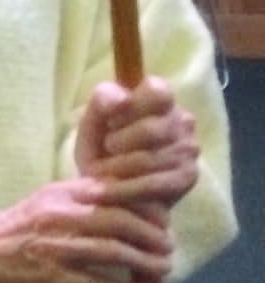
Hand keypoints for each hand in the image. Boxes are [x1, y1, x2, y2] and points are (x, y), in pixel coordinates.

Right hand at [0, 176, 173, 282]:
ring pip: (113, 252)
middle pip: (118, 221)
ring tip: (164, 269)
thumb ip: (82, 197)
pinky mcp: (52, 278)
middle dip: (151, 235)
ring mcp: (55, 248)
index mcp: (60, 195)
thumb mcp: (46, 202)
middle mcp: (59, 217)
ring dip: (145, 263)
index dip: (144, 205)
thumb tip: (126, 198)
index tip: (163, 218)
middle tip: (168, 246)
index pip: (112, 192)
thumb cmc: (16, 230)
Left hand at [73, 77, 199, 211]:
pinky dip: (122, 189)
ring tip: (96, 173)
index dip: (130, 107)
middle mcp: (182, 121)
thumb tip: (121, 100)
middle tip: (104, 150)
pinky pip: (153, 184)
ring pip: (149, 160)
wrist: (106, 185)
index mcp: (161, 98)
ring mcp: (188, 150)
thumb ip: (102, 100)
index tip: (111, 121)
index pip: (157, 91)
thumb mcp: (93, 121)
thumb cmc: (102, 146)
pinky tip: (102, 191)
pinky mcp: (186, 178)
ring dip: (114, 169)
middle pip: (150, 130)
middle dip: (117, 144)